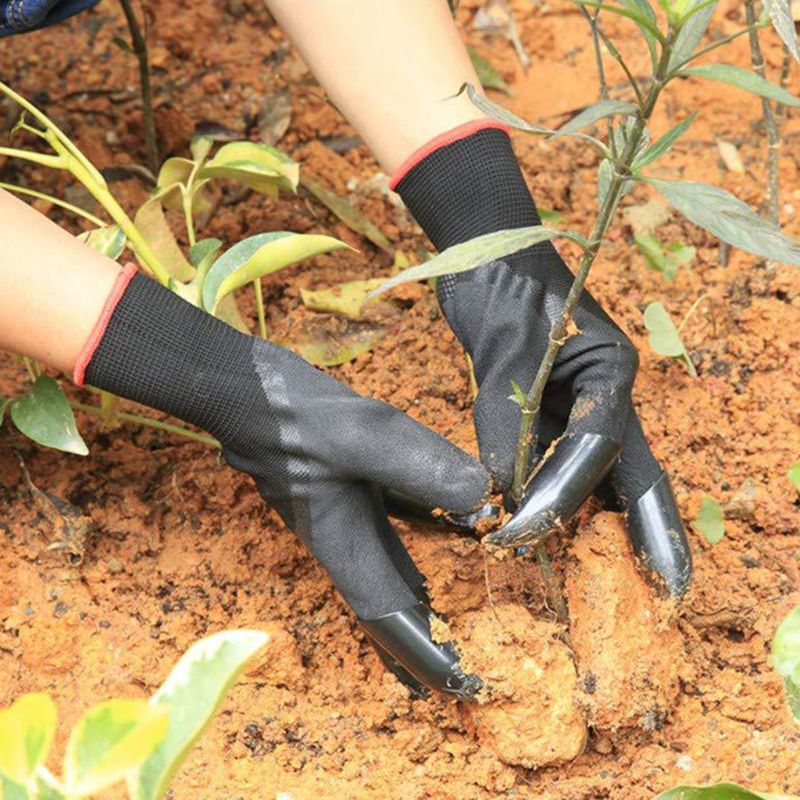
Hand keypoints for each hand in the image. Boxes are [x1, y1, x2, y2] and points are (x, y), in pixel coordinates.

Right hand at [81, 270, 487, 697]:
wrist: (250, 391)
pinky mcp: (349, 489)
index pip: (388, 613)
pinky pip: (390, 533)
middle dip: (421, 642)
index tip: (457, 685)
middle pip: (388, 604)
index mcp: (346, 542)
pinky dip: (413, 551)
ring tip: (449, 626)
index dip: (421, 653)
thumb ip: (420, 466)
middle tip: (459, 674)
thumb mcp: (365, 436)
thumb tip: (482, 496)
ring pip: (388, 570)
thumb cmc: (295, 416)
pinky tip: (436, 539)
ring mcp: (344, 515)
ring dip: (417, 602)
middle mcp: (346, 537)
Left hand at [394, 123, 691, 594]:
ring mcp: (583, 407)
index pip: (597, 446)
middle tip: (669, 590)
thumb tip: (502, 492)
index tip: (523, 529)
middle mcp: (607, 395)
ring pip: (601, 477)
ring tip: (619, 585)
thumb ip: (506, 422)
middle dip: (649, 530)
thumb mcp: (504, 351)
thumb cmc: (501, 286)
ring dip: (603, 527)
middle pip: (631, 472)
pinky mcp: (553, 414)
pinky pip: (563, 468)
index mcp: (611, 370)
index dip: (562, 494)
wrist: (485, 257)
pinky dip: (559, 502)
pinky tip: (559, 539)